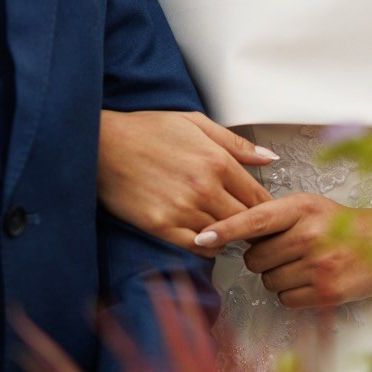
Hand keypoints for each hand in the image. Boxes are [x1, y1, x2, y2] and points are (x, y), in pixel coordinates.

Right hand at [98, 110, 274, 253]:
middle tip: (249, 227)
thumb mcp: (194, 124)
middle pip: (245, 220)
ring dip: (227, 235)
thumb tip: (269, 157)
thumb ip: (235, 143)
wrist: (102, 145)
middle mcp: (204, 188)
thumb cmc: (144, 131)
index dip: (266, 208)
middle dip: (250, 224)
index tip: (266, 213)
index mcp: (216, 161)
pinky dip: (205, 246)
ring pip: (223, 236)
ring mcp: (182, 209)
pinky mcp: (161, 226)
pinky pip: (197, 247)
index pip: (258, 196)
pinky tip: (204, 237)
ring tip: (225, 231)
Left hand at [198, 192, 371, 309]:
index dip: (225, 230)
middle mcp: (308, 235)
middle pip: (255, 259)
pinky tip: (310, 279)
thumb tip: (234, 231)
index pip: (253, 220)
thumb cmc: (341, 224)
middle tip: (286, 251)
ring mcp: (318, 265)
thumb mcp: (308, 206)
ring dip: (278, 276)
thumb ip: (273, 215)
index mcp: (300, 208)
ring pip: (268, 281)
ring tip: (303, 263)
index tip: (203, 237)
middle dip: (263, 258)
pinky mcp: (326, 292)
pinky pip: (286, 299)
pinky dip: (293, 293)